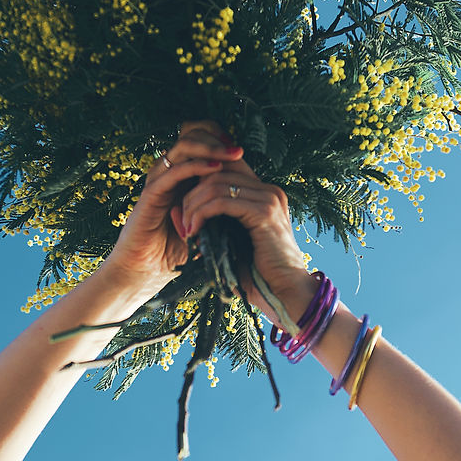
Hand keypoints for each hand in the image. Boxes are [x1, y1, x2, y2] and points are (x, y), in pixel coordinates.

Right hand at [103, 121, 244, 294]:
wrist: (147, 272)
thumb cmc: (176, 250)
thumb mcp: (205, 222)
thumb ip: (219, 206)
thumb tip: (250, 197)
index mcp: (179, 177)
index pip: (196, 140)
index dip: (216, 137)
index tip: (239, 148)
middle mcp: (166, 173)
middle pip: (188, 136)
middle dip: (214, 136)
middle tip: (236, 147)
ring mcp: (157, 182)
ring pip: (181, 148)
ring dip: (209, 147)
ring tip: (231, 154)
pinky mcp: (151, 195)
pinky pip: (173, 172)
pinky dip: (195, 167)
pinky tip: (215, 169)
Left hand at [174, 122, 315, 324]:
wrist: (285, 294)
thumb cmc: (257, 275)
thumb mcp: (228, 242)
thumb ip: (209, 223)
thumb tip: (176, 211)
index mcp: (264, 194)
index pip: (226, 166)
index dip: (199, 179)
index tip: (182, 206)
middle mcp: (269, 190)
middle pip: (217, 170)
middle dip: (191, 193)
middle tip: (180, 220)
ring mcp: (269, 199)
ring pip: (215, 184)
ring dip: (193, 205)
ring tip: (186, 229)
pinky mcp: (264, 213)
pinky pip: (221, 201)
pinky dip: (202, 213)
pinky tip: (194, 231)